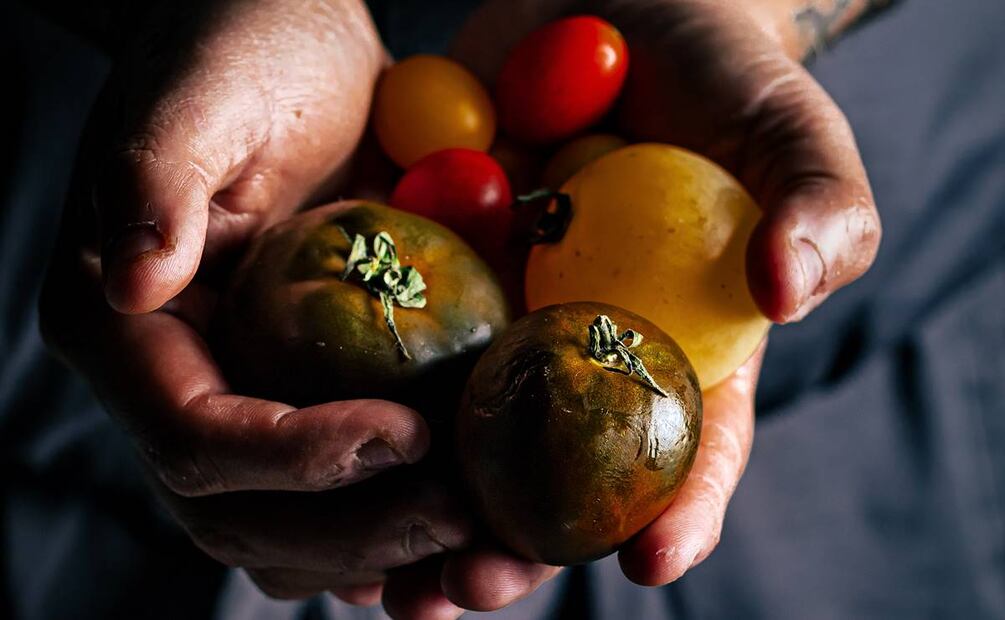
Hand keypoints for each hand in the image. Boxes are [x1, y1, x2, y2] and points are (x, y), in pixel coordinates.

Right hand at [39, 0, 472, 610]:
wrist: (287, 41)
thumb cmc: (239, 50)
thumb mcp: (201, 95)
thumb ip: (156, 181)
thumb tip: (136, 281)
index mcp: (126, 328)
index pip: (196, 439)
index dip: (297, 459)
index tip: (406, 437)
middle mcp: (178, 383)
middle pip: (244, 515)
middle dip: (354, 530)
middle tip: (460, 513)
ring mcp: (246, 399)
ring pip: (293, 531)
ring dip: (385, 552)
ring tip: (480, 539)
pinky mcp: (308, 395)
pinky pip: (343, 497)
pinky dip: (399, 526)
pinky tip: (470, 524)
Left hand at [412, 0, 883, 606]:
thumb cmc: (717, 68)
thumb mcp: (784, 126)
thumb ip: (818, 202)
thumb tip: (790, 289)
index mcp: (678, 341)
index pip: (690, 442)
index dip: (678, 508)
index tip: (652, 560)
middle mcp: (583, 345)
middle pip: (554, 470)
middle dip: (518, 541)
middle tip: (475, 585)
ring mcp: (501, 313)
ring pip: (461, 435)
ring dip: (421, 509)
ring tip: (388, 576)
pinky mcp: (430, 266)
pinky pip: (393, 346)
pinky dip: (358, 404)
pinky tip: (321, 457)